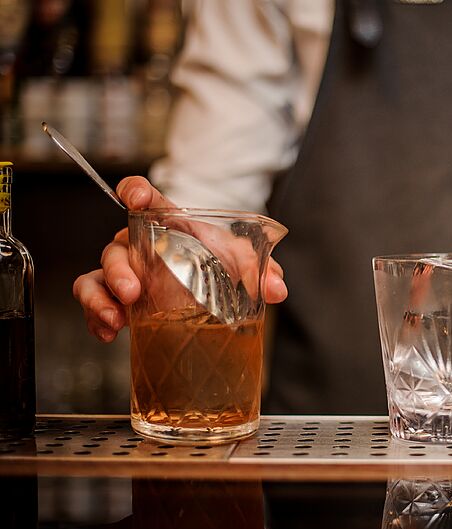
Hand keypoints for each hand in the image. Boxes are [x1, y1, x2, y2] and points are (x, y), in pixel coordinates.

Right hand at [72, 176, 287, 341]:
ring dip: (101, 297)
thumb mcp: (242, 260)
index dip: (136, 192)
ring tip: (116, 318)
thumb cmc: (220, 261)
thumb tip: (277, 288)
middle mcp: (139, 247)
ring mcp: (126, 274)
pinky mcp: (120, 300)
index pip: (145, 198)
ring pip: (97, 277)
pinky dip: (97, 318)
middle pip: (116, 247)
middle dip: (118, 269)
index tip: (136, 198)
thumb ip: (261, 269)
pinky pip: (95, 304)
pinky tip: (108, 334)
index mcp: (167, 225)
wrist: (211, 288)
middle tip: (132, 291)